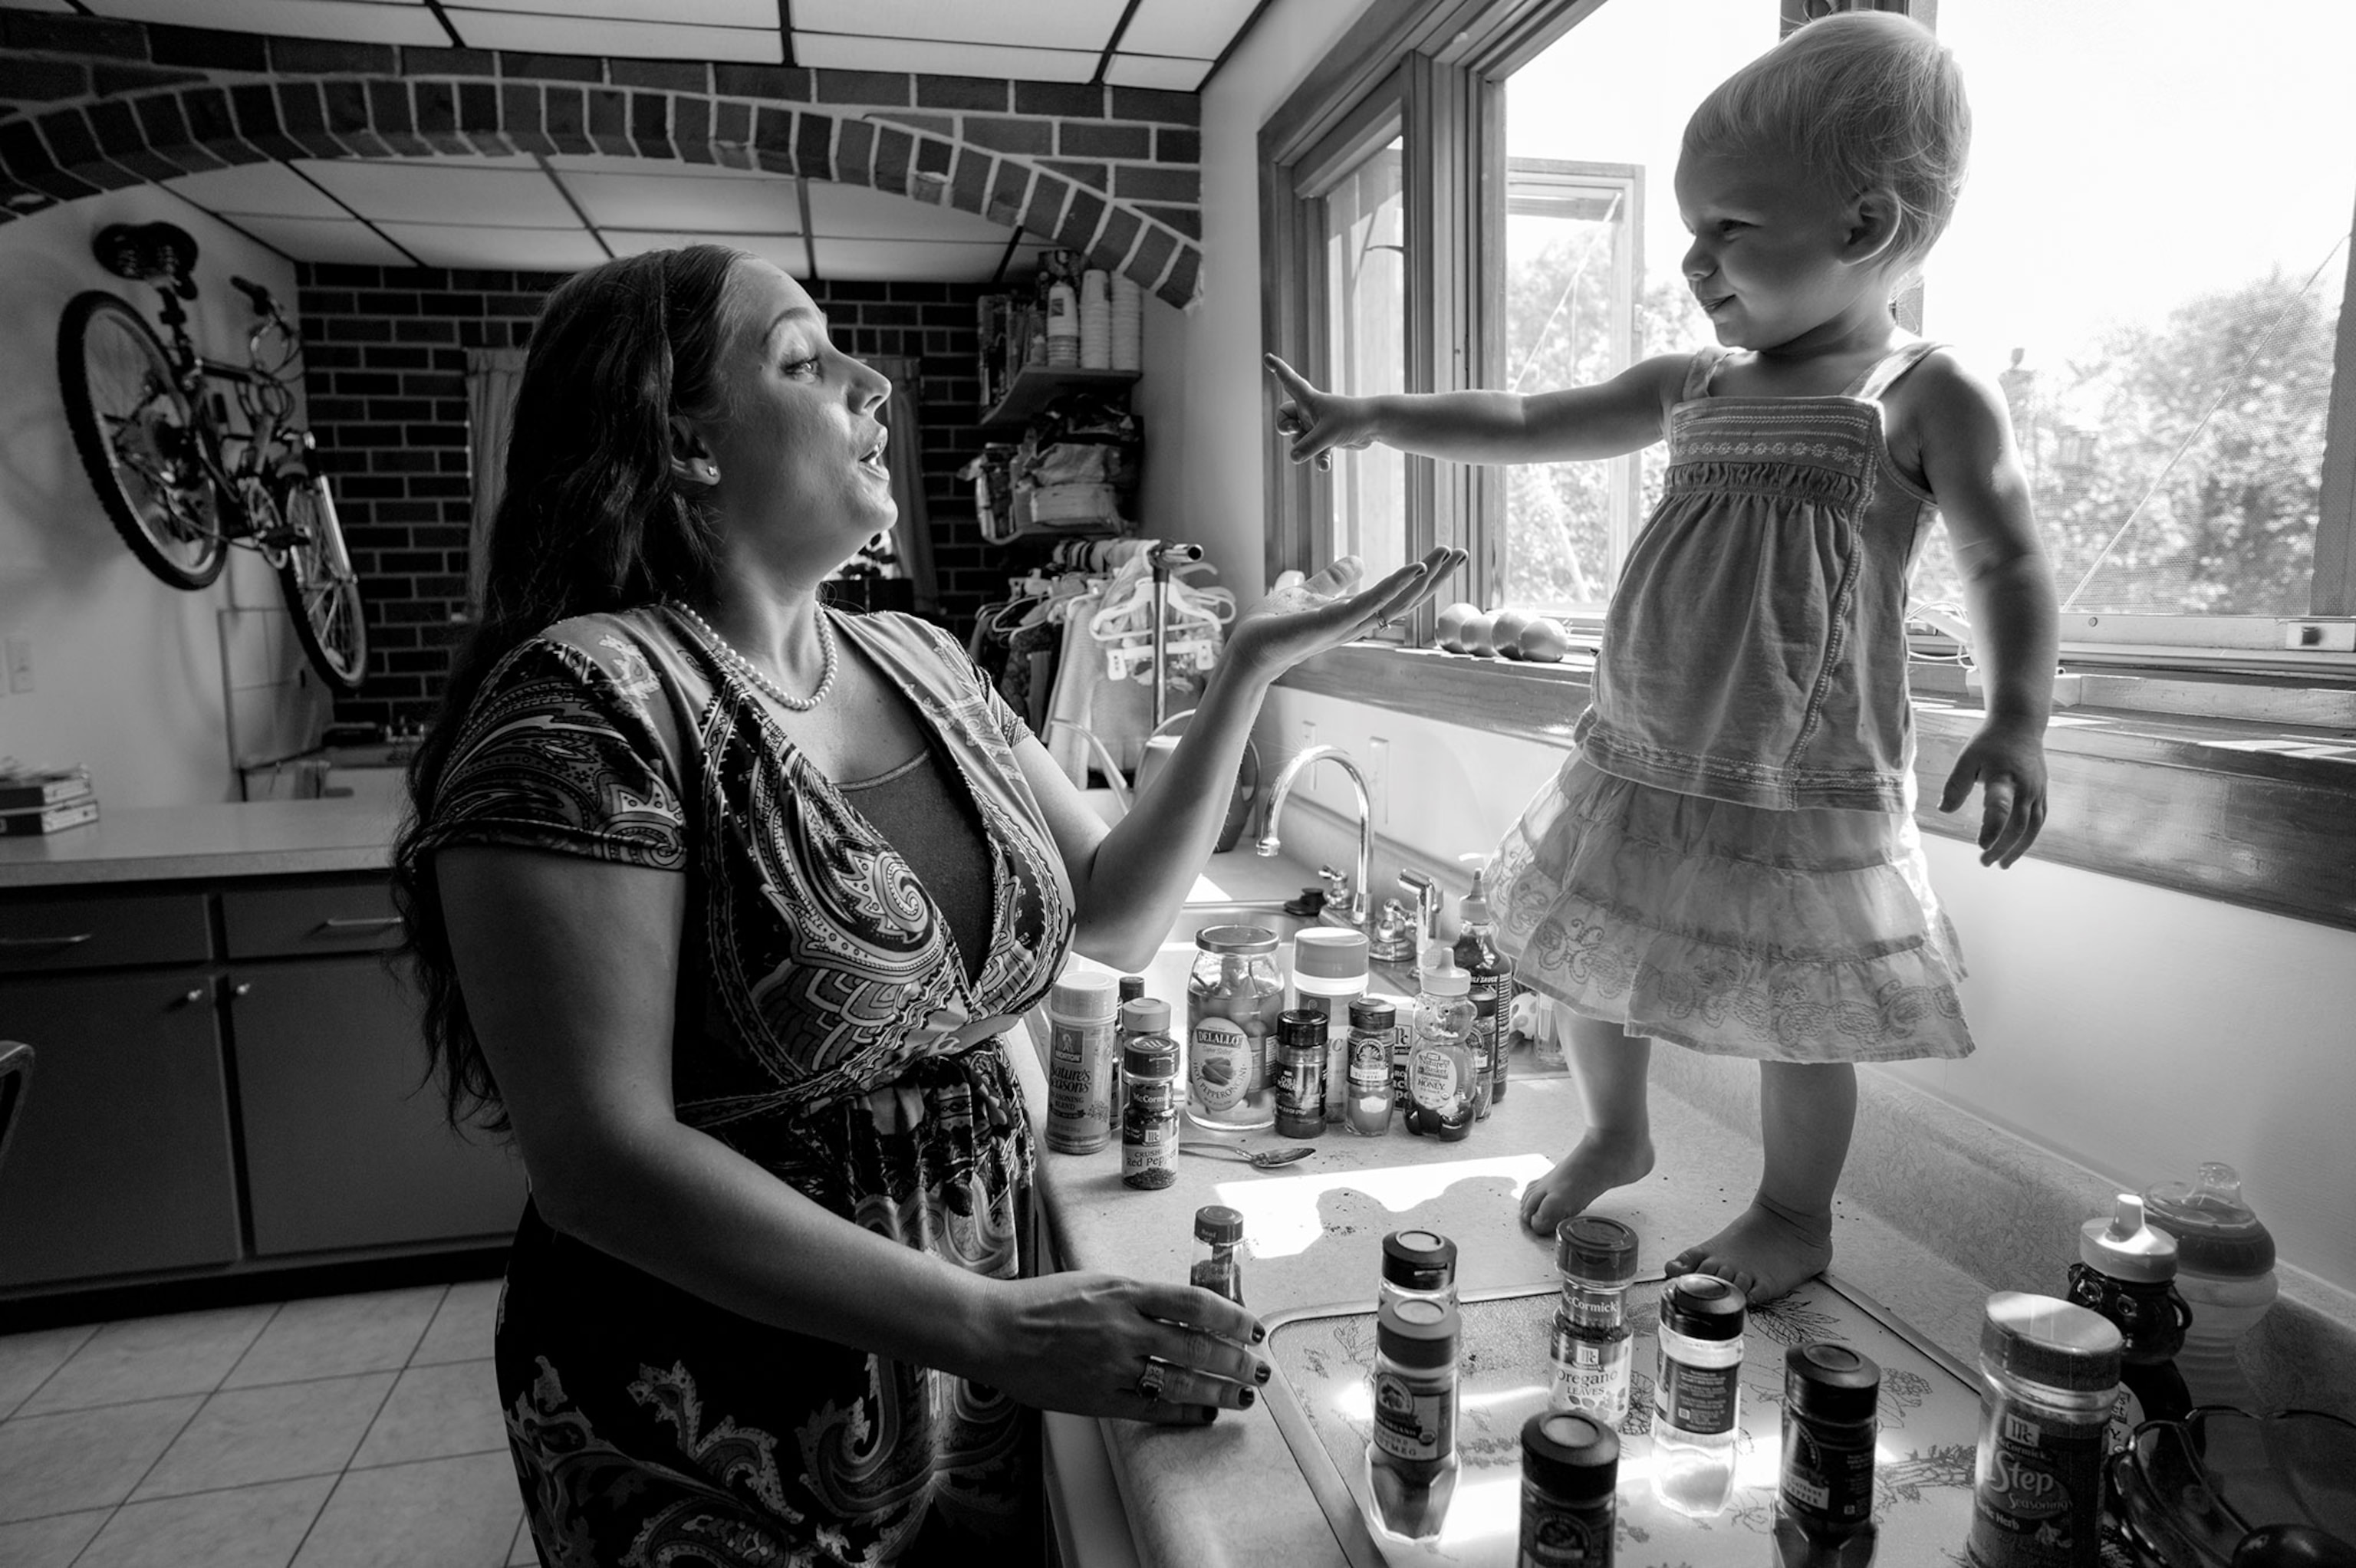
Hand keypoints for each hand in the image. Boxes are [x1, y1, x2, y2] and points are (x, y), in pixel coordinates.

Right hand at [972, 1271, 1267, 1424]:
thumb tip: (1186, 1312)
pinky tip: (1204, 1413)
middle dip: (1235, 1360)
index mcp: (1125, 1291)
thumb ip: (1139, 1297)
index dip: (1231, 1317)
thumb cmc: (1043, 1302)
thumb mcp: (1097, 1282)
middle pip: (1196, 1346)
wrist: (997, 1331)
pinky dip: (1183, 1413)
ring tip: (1243, 1396)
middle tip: (1259, 1368)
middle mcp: (1124, 1327)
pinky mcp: (1098, 1397)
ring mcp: (1112, 1365)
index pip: (1194, 1303)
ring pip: (1180, 1380)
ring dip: (1219, 1390)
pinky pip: (1152, 1408)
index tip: (1252, 1327)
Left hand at [1227, 547, 1466, 681]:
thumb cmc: (1275, 624)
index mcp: (1356, 615)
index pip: (1399, 595)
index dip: (1424, 577)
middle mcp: (1358, 623)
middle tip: (1461, 552)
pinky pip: (1370, 604)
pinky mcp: (1332, 623)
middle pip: (1407, 599)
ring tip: (1448, 554)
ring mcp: (1347, 625)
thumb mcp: (1311, 592)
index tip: (1445, 554)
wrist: (1247, 646)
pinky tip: (1416, 568)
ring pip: (1396, 602)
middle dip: (1436, 577)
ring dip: (1424, 578)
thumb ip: (1335, 579)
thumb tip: (1359, 561)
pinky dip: (1394, 586)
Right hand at [1265, 353, 1379, 470]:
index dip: (1278, 369)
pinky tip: (1325, 467)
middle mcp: (1310, 410)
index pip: (1289, 381)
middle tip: (1293, 430)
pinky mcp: (1326, 438)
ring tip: (1320, 452)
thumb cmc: (1352, 420)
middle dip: (1284, 426)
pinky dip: (1319, 458)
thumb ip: (1308, 446)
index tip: (1267, 357)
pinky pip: (1314, 450)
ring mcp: (1317, 424)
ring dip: (1306, 449)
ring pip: (1299, 439)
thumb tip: (1293, 458)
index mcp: (1309, 399)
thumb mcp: (1327, 434)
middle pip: (1284, 416)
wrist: (1375, 426)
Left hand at [1938, 717, 2047, 866]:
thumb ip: (1955, 785)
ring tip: (2002, 865)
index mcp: (2003, 777)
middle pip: (2018, 823)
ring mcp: (2036, 791)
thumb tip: (1944, 810)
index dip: (1992, 827)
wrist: (2020, 725)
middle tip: (1985, 862)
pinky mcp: (2042, 793)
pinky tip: (2016, 849)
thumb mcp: (1967, 759)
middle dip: (2002, 846)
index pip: (2000, 806)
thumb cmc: (1989, 744)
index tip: (1981, 845)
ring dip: (2018, 848)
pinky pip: (2039, 821)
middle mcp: (2024, 787)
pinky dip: (2029, 838)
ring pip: (2033, 826)